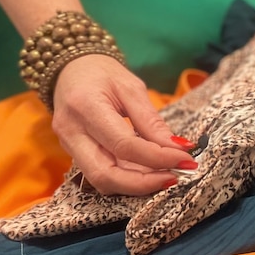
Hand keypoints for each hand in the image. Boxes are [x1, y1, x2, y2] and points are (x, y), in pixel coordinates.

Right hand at [51, 55, 196, 195]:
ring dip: (137, 185)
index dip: (158, 158)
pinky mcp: (74, 154)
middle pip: (106, 175)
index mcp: (85, 107)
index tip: (185, 159)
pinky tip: (149, 172)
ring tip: (166, 175)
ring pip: (102, 181)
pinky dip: (127, 179)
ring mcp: (69, 146)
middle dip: (144, 183)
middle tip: (176, 176)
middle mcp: (72, 132)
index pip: (124, 145)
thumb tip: (179, 148)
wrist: (70, 69)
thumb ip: (152, 121)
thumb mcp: (131, 87)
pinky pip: (101, 175)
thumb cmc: (102, 73)